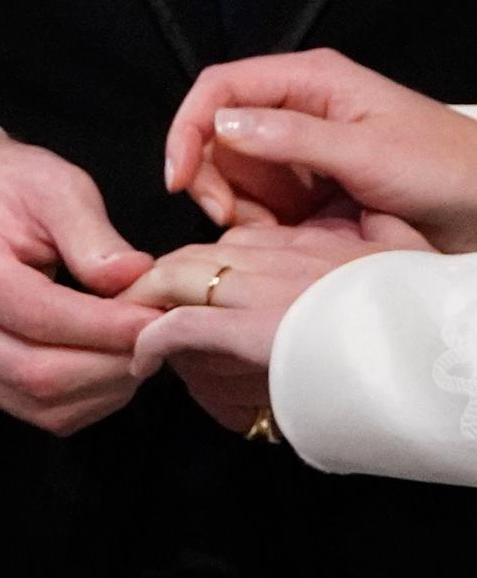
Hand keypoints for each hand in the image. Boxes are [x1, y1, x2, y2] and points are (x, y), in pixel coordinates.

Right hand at [0, 126, 159, 434]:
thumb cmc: (8, 188)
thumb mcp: (56, 188)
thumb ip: (93, 237)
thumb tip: (136, 279)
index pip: (39, 316)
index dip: (106, 326)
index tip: (158, 317)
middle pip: (37, 374)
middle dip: (112, 363)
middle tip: (161, 336)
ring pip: (41, 405)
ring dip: (106, 386)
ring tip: (142, 346)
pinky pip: (38, 411)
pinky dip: (89, 397)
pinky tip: (115, 361)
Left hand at [119, 215, 432, 433]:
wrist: (441, 349)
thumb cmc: (423, 309)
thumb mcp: (407, 256)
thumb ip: (383, 233)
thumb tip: (376, 219)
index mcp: (304, 244)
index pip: (224, 246)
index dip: (190, 270)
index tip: (177, 291)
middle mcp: (275, 262)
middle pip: (189, 262)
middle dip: (155, 288)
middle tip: (137, 312)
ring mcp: (262, 295)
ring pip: (178, 292)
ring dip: (152, 319)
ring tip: (139, 342)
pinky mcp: (251, 335)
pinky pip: (180, 327)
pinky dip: (151, 340)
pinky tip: (142, 357)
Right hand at [165, 49, 476, 251]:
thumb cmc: (445, 169)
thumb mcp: (369, 151)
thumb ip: (293, 137)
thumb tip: (221, 126)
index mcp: (309, 82)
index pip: (221, 87)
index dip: (188, 128)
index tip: (177, 178)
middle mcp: (294, 111)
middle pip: (215, 133)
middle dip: (208, 177)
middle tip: (228, 218)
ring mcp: (295, 153)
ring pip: (230, 174)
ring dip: (233, 207)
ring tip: (272, 232)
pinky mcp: (301, 191)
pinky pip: (254, 204)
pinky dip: (254, 225)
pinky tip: (282, 238)